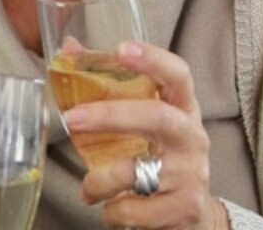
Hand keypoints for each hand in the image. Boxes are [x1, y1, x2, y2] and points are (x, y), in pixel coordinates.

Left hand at [66, 41, 228, 229]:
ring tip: (89, 189)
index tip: (121, 48)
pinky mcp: (183, 209)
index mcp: (183, 110)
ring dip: (100, 180)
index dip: (152, 59)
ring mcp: (191, 175)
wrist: (193, 215)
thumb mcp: (142, 125)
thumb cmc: (160, 160)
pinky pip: (133, 210)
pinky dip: (112, 212)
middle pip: (158, 117)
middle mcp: (192, 139)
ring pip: (135, 172)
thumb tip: (69, 50)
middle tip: (72, 118)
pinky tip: (114, 209)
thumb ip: (108, 90)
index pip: (177, 76)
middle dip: (111, 115)